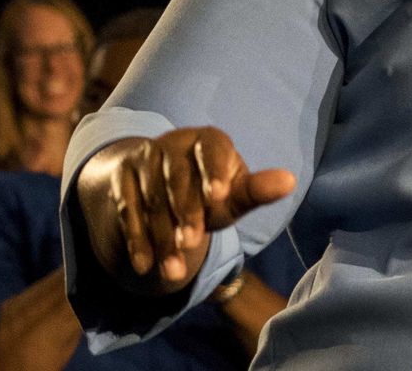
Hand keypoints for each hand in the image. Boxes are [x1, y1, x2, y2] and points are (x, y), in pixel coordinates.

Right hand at [76, 127, 294, 294]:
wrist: (160, 188)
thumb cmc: (207, 192)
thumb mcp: (231, 195)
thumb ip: (255, 191)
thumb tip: (289, 181)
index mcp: (209, 140)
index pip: (212, 150)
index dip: (214, 171)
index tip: (219, 197)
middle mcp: (174, 143)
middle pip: (178, 178)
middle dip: (185, 213)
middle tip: (193, 243)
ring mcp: (144, 158)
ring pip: (152, 199)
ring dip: (162, 236)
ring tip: (174, 271)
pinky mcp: (122, 178)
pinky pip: (127, 210)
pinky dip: (136, 239)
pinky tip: (144, 266)